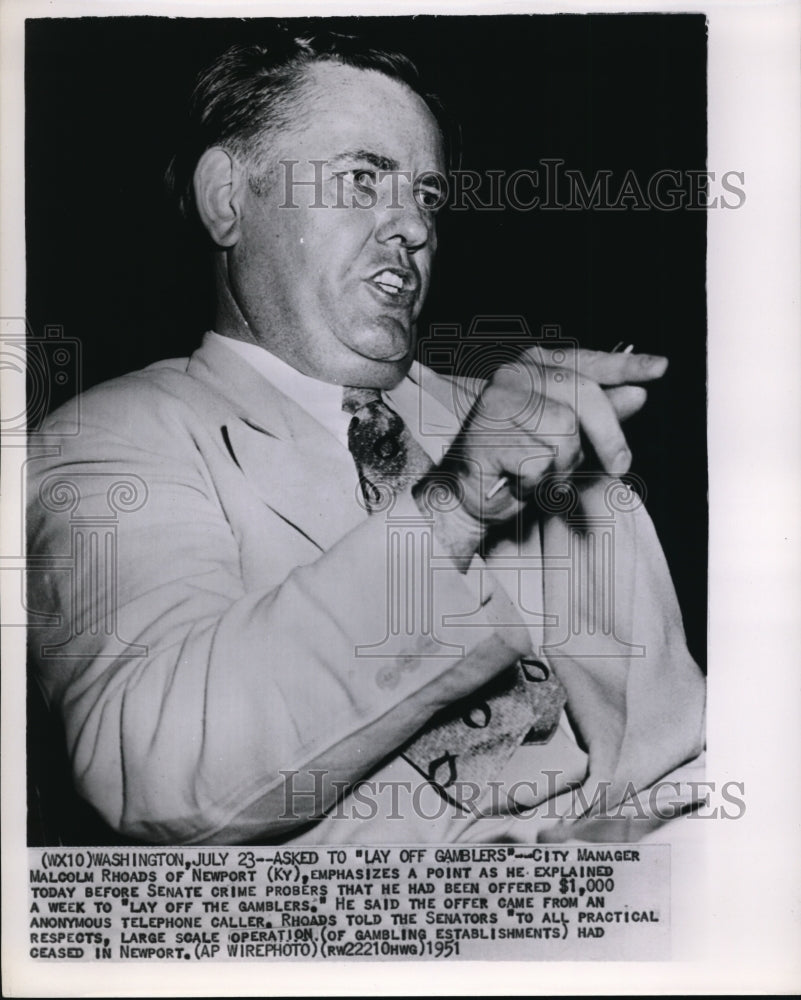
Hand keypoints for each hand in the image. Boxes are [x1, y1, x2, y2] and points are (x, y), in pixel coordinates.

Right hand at [417, 347, 667, 560]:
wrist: (467, 495)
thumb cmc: (515, 462)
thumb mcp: (567, 437)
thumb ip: (600, 415)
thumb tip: (638, 394)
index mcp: (532, 367)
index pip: (586, 362)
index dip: (624, 366)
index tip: (659, 368)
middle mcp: (513, 376)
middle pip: (584, 396)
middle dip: (609, 437)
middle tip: (621, 467)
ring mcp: (497, 403)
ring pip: (565, 434)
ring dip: (563, 468)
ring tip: (540, 474)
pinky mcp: (488, 436)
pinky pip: (541, 463)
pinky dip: (538, 483)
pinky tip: (518, 481)